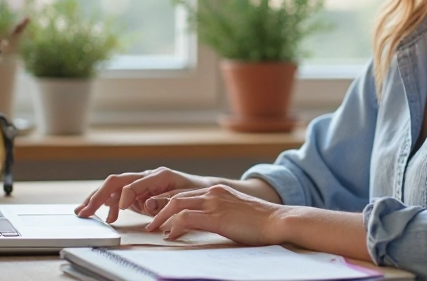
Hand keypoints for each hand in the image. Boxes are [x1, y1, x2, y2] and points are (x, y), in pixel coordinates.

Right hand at [74, 167, 212, 222]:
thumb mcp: (183, 198)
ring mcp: (142, 182)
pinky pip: (119, 194)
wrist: (202, 190)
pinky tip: (103, 214)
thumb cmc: (194, 194)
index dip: (124, 197)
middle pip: (117, 181)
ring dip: (98, 198)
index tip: (119, 213)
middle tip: (85, 211)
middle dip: (98, 195)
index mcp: (158, 175)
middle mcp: (147, 176)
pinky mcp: (140, 190)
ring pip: (114, 186)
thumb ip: (164, 201)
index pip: (133, 184)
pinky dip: (109, 203)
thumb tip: (145, 203)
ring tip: (83, 211)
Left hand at [146, 184, 285, 244]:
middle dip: (159, 209)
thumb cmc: (260, 221)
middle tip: (149, 222)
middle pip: (176, 196)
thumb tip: (209, 223)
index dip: (168, 203)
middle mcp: (213, 192)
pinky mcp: (216, 216)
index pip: (185, 193)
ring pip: (176, 204)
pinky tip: (170, 236)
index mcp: (217, 190)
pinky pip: (186, 218)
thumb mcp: (236, 211)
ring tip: (153, 229)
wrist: (277, 220)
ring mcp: (214, 203)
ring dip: (161, 218)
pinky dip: (174, 227)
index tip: (158, 214)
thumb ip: (220, 212)